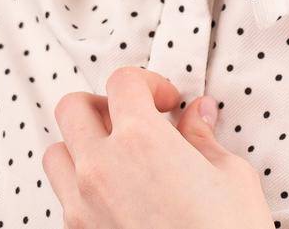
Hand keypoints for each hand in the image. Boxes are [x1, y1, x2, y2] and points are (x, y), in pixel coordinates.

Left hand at [43, 66, 272, 228]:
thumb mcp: (231, 177)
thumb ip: (204, 140)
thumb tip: (198, 118)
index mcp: (140, 141)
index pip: (123, 82)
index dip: (149, 82)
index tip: (167, 102)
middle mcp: (101, 169)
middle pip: (72, 108)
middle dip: (103, 104)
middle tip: (134, 117)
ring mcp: (83, 207)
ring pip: (57, 154)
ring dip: (81, 145)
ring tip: (117, 155)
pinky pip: (63, 198)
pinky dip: (81, 186)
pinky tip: (116, 194)